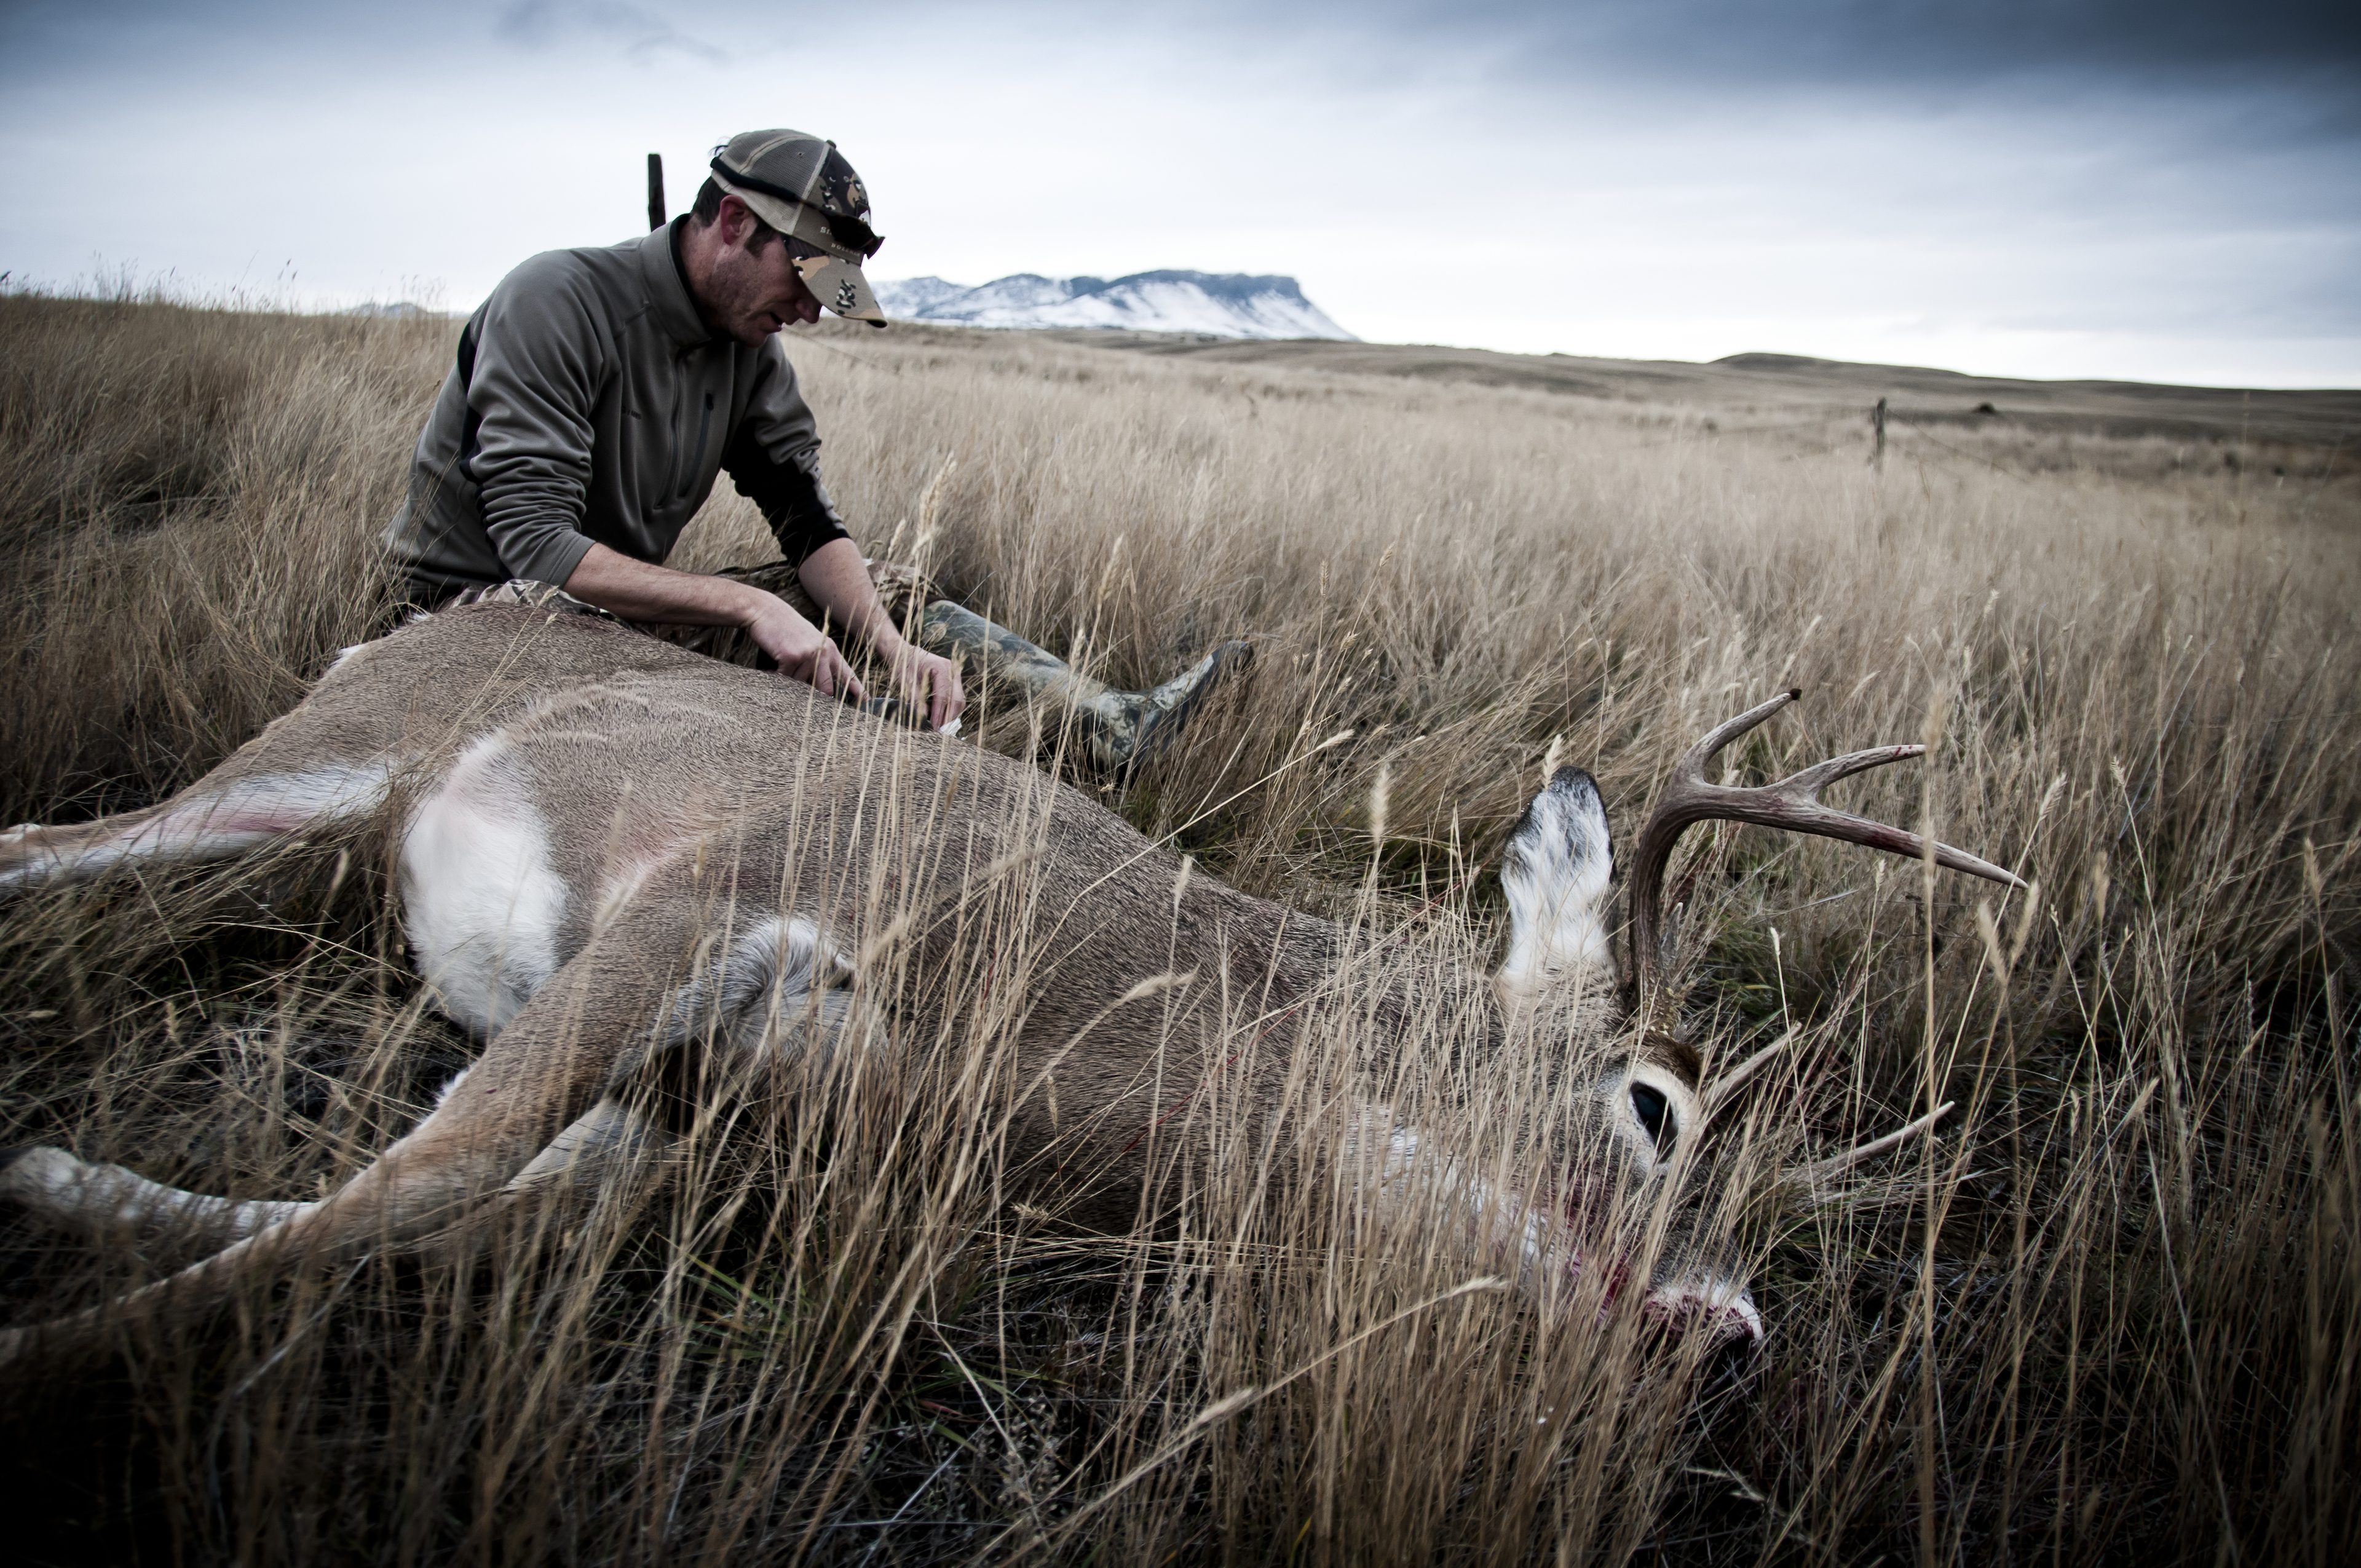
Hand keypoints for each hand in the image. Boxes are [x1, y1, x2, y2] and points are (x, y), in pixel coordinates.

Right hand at [744, 594, 864, 703]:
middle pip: (825, 689)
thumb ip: (819, 660)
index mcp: (830, 648)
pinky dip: (775, 675)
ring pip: (799, 684)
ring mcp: (808, 654)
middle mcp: (823, 651)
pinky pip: (784, 679)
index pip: (847, 673)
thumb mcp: (810, 640)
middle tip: (805, 697)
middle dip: (814, 695)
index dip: (856, 689)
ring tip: (780, 665)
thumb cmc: (785, 627)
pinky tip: (771, 666)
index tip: (866, 701)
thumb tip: (822, 688)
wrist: (765, 610)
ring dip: (787, 679)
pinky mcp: (792, 656)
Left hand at [890, 644, 965, 732]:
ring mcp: (955, 675)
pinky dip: (949, 709)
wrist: (906, 654)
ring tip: (938, 725)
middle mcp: (952, 670)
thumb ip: (916, 699)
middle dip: (947, 717)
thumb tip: (924, 717)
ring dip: (950, 715)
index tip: (933, 728)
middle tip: (937, 730)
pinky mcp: (953, 680)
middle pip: (957, 700)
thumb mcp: (906, 682)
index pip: (944, 697)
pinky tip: (939, 717)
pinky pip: (956, 698)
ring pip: (959, 700)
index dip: (939, 714)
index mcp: (941, 668)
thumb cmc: (905, 666)